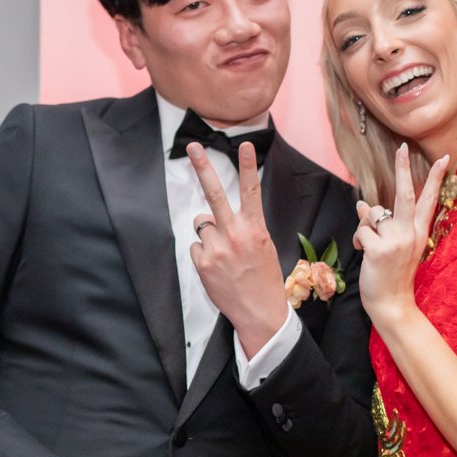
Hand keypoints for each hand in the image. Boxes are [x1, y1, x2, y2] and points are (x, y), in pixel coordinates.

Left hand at [186, 141, 290, 355]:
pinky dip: (203, 253)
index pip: (252, 191)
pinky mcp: (202, 262)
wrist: (259, 312)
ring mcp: (217, 248)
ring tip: (224, 254)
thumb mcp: (264, 246)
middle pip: (215, 194)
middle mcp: (235, 235)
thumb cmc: (263, 278)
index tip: (245, 144)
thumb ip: (242, 227)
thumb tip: (212, 217)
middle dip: (203, 168)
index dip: (248, 166)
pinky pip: (196, 246)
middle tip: (192, 147)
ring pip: (202, 224)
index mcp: (255, 229)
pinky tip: (216, 267)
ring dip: (208, 234)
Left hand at [352, 144, 449, 323]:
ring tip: (369, 246)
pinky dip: (357, 241)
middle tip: (402, 148)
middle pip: (406, 194)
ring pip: (372, 214)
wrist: (392, 304)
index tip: (443, 158)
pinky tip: (365, 255)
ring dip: (364, 226)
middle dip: (403, 168)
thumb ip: (383, 226)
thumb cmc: (391, 275)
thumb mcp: (393, 247)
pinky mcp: (381, 250)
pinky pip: (361, 231)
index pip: (428, 200)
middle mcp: (411, 233)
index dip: (435, 178)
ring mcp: (397, 241)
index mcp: (419, 232)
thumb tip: (362, 204)